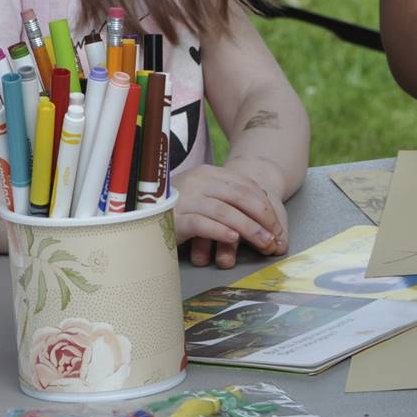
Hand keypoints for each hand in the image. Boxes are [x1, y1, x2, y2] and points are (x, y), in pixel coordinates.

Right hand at [173, 161, 287, 268]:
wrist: (139, 211)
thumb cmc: (177, 208)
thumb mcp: (203, 196)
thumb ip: (227, 199)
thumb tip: (264, 216)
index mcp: (207, 173)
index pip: (245, 186)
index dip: (266, 206)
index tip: (277, 226)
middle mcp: (197, 181)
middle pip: (240, 197)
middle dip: (263, 218)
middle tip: (275, 237)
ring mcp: (185, 198)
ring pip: (226, 211)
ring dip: (249, 229)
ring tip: (263, 243)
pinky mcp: (174, 218)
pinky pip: (203, 224)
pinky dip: (221, 231)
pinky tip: (234, 240)